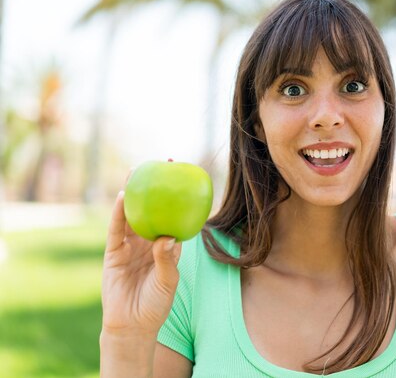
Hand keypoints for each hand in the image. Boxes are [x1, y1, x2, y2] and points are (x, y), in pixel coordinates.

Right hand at [101, 186, 181, 336]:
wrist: (131, 325)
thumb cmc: (156, 305)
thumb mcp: (167, 282)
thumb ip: (167, 260)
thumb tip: (168, 238)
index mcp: (168, 248)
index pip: (175, 218)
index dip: (179, 200)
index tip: (186, 179)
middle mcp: (149, 243)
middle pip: (153, 210)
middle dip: (156, 188)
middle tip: (162, 165)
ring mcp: (131, 247)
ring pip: (133, 215)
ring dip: (134, 194)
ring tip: (137, 172)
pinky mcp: (113, 253)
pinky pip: (116, 230)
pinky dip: (118, 214)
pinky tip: (121, 197)